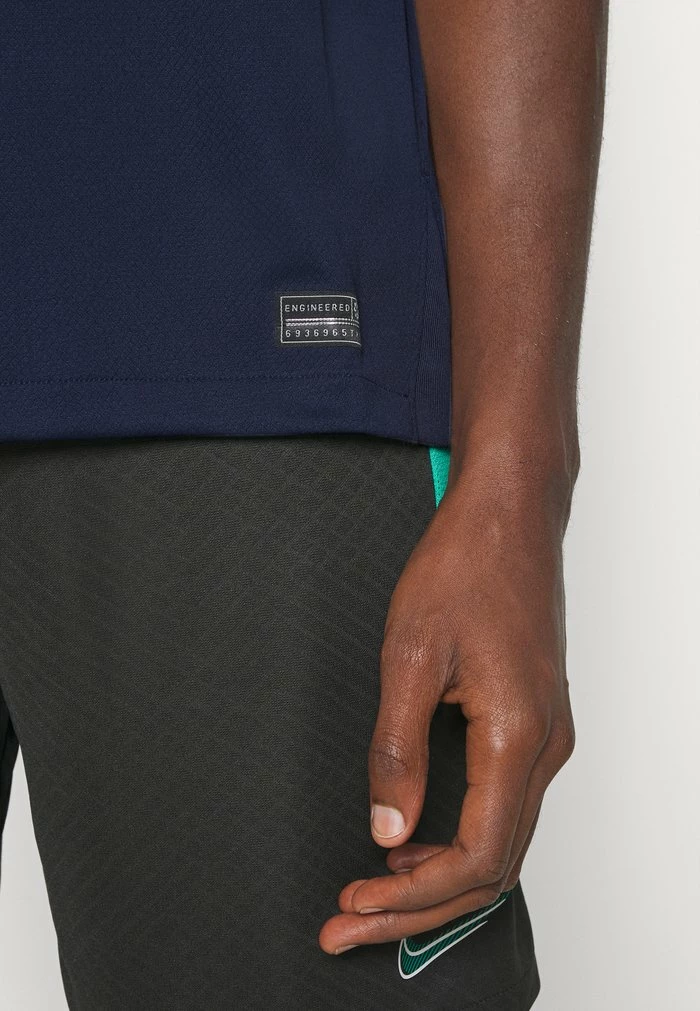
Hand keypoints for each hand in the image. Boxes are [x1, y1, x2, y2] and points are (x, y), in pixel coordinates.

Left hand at [319, 469, 574, 953]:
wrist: (509, 515)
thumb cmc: (464, 569)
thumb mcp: (410, 656)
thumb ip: (398, 749)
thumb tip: (388, 826)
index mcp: (517, 737)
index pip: (474, 859)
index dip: (411, 896)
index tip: (355, 899)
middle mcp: (543, 748)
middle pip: (492, 867)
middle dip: (418, 906)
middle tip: (350, 919)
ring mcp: (544, 736)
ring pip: (500, 843)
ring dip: (438, 879)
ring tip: (372, 890)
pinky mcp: (532, 721)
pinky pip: (502, 808)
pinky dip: (458, 842)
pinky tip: (413, 842)